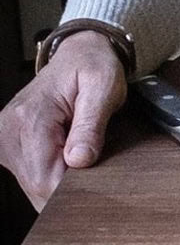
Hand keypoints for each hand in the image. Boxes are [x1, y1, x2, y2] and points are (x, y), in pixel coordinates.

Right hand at [0, 30, 126, 210]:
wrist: (79, 54)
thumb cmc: (93, 67)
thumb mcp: (103, 88)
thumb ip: (91, 124)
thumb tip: (78, 160)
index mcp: (30, 118)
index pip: (45, 179)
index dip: (74, 190)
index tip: (100, 185)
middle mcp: (9, 130)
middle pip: (38, 187)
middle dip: (69, 189)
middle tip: (98, 170)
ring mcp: (6, 139)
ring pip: (34, 185)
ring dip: (62, 182)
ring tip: (84, 156)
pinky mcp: (10, 144)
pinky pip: (32, 175)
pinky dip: (54, 175)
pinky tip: (70, 159)